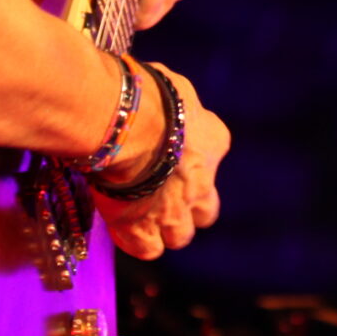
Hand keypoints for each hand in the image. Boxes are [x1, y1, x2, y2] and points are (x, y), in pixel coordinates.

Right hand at [93, 62, 227, 259]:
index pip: (211, 158)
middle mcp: (203, 183)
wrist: (128, 128)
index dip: (189, 161)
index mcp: (214, 141)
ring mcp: (176, 213)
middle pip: (206, 211)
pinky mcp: (144, 232)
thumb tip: (156, 91)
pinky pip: (147, 249)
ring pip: (180, 236)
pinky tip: (122, 227)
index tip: (167, 155)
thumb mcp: (171, 86)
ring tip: (139, 214)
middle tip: (161, 195)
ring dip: (164, 228)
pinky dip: (137, 242)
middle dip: (188, 207)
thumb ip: (171, 101)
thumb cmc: (147, 95)